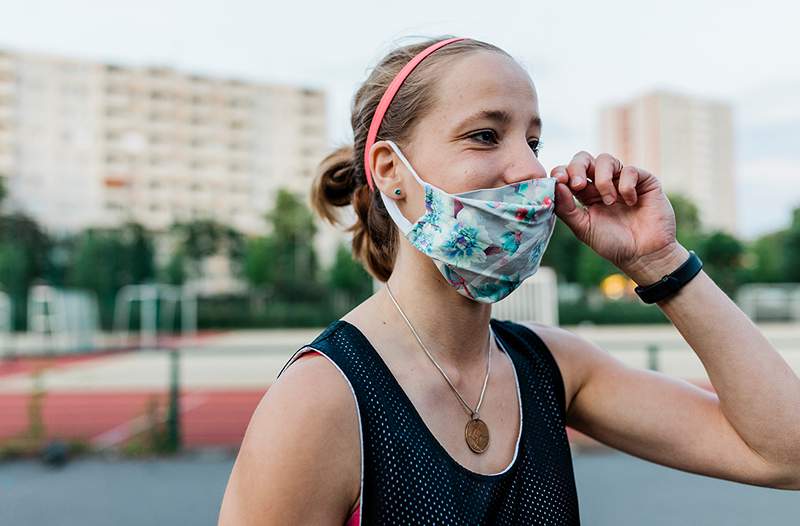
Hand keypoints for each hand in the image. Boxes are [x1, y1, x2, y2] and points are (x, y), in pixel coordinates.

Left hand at [550, 151, 686, 283]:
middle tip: (578, 184)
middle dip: (577, 167)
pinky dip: (626, 186)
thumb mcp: (583, 228)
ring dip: (603, 179)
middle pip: (584, 159)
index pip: (569, 173)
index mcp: (585, 194)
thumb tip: (555, 186)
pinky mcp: (644, 181)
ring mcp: (623, 180)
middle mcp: (602, 184)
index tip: (559, 180)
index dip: (562, 171)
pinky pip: (630, 171)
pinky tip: (630, 202)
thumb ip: (566, 209)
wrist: (643, 255)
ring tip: (609, 201)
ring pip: (606, 160)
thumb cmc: (612, 244)